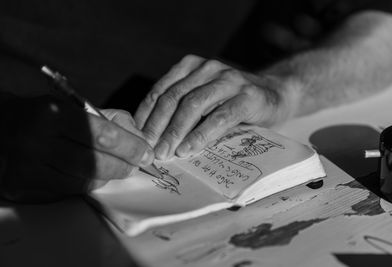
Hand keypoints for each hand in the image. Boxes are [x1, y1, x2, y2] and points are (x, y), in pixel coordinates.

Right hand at [0, 95, 153, 202]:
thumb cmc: (45, 116)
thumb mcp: (76, 107)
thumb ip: (112, 121)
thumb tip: (141, 141)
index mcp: (52, 114)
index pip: (104, 136)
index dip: (131, 147)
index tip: (146, 153)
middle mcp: (36, 142)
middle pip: (96, 164)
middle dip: (123, 166)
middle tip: (134, 165)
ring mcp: (26, 169)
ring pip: (83, 182)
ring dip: (105, 177)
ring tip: (111, 168)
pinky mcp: (22, 188)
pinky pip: (67, 193)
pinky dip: (85, 185)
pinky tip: (87, 174)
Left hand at [135, 55, 290, 159]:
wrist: (276, 93)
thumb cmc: (232, 102)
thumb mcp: (205, 100)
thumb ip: (183, 110)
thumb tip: (153, 139)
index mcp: (191, 66)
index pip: (161, 90)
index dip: (146, 115)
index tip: (136, 138)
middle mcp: (208, 68)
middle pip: (173, 97)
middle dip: (157, 126)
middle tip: (148, 150)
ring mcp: (229, 80)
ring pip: (193, 105)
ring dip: (175, 131)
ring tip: (165, 153)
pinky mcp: (247, 96)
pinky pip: (219, 117)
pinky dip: (201, 134)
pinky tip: (189, 148)